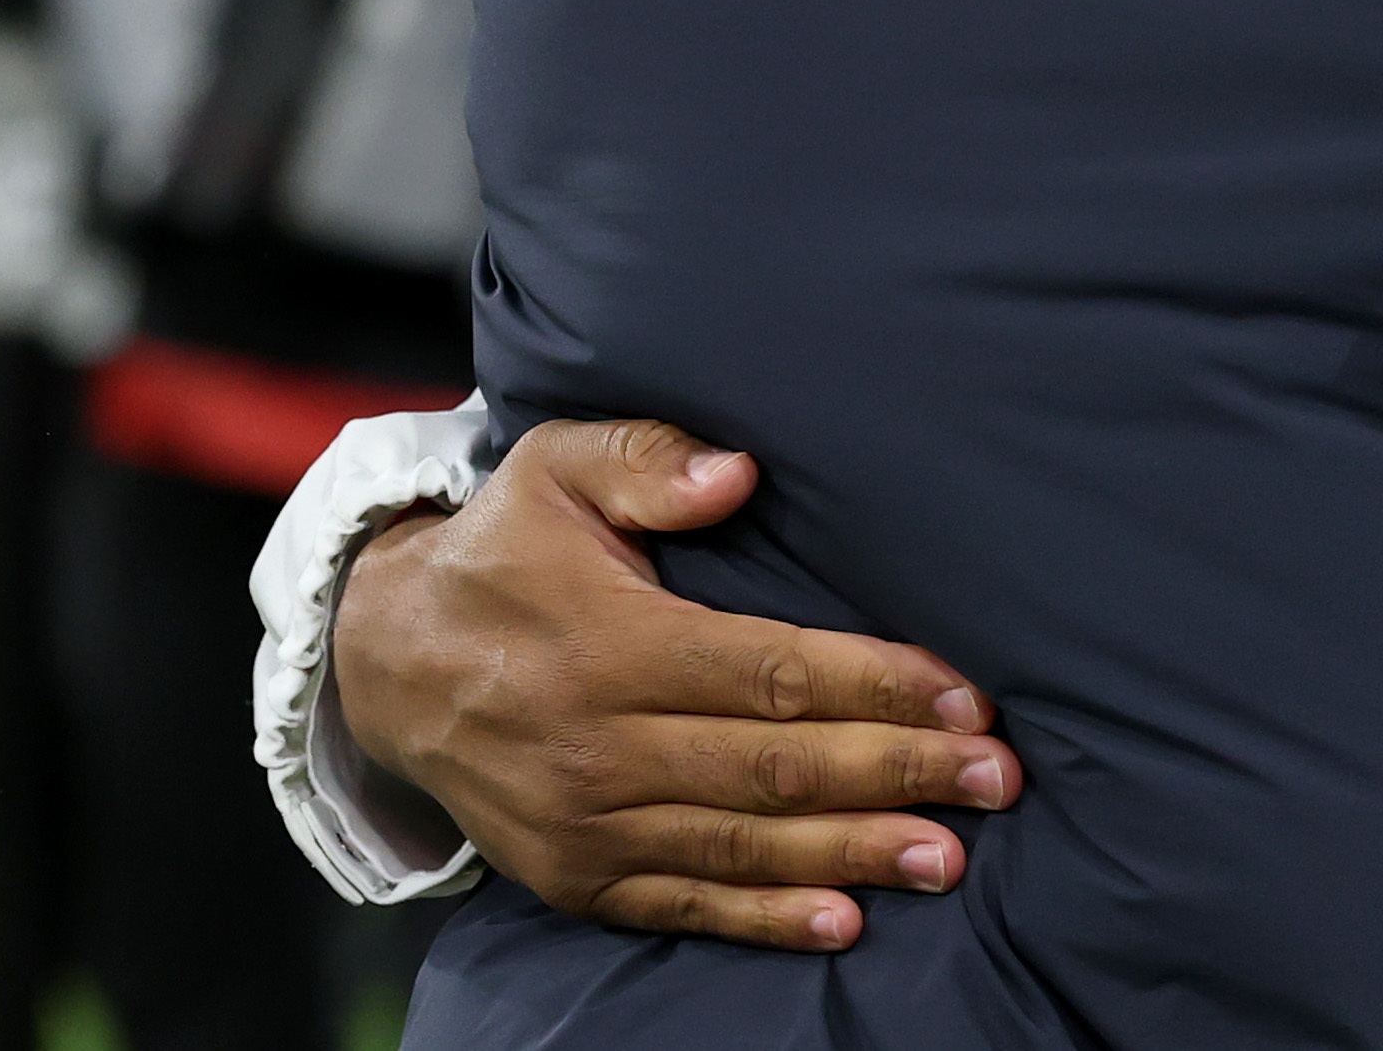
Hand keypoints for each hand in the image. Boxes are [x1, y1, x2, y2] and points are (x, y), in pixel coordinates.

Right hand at [331, 417, 1022, 951]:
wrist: (383, 661)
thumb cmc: (503, 549)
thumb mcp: (554, 469)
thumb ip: (646, 461)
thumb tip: (738, 472)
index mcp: (613, 643)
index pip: (773, 672)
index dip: (877, 687)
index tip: (967, 698)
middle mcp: (599, 744)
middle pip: (777, 765)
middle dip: (898, 772)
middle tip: (999, 780)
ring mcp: (585, 822)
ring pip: (743, 842)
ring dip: (854, 852)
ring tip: (950, 856)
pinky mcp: (573, 875)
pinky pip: (683, 903)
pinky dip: (765, 918)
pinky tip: (844, 921)